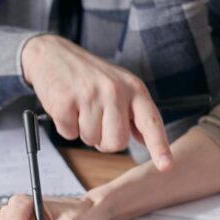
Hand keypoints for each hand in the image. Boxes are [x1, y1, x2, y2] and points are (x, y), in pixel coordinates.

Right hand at [21, 35, 172, 170]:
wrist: (53, 54)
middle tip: (96, 119)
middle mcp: (115, 91)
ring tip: (80, 107)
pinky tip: (67, 106)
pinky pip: (69, 134)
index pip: (151, 121)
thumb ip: (134, 112)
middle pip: (117, 142)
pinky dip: (66, 126)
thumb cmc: (89, 75)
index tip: (166, 165)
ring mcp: (90, 95)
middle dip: (104, 141)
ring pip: (91, 140)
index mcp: (134, 88)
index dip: (159, 146)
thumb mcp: (120, 85)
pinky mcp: (66, 101)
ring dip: (83, 131)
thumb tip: (146, 140)